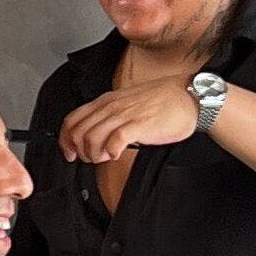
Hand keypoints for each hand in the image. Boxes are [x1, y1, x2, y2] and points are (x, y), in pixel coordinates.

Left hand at [59, 78, 197, 162]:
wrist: (190, 97)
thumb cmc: (162, 102)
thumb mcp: (127, 103)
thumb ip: (109, 116)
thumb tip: (94, 134)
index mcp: (106, 101)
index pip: (71, 120)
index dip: (65, 140)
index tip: (69, 153)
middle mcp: (111, 107)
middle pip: (77, 132)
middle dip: (79, 151)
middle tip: (91, 159)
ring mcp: (124, 115)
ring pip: (91, 138)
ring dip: (93, 154)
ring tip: (105, 157)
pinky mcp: (139, 125)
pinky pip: (113, 141)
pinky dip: (110, 152)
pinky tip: (117, 154)